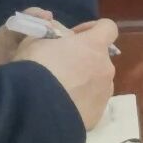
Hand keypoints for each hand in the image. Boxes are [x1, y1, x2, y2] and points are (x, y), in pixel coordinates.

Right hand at [0, 13, 116, 127]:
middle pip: (101, 58)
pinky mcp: (98, 115)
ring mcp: (104, 93)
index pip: (108, 27)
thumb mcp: (34, 41)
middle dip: (84, 59)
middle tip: (61, 66)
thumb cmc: (36, 68)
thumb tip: (53, 34)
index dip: (92, 28)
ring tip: (61, 91)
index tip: (74, 37)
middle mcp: (106, 68)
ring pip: (98, 82)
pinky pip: (92, 104)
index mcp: (94, 45)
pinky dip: (81, 103)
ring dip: (84, 82)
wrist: (35, 110)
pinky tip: (62, 107)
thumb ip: (49, 34)